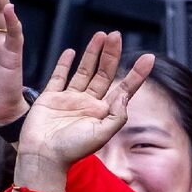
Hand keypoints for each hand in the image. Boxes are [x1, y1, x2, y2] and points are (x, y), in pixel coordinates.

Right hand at [18, 31, 154, 169]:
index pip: (124, 88)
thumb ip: (117, 115)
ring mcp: (70, 99)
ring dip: (93, 53)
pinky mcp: (51, 97)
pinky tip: (71, 51)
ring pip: (85, 71)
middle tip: (116, 35)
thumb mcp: (102, 134)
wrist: (42, 156)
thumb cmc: (71, 150)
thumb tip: (126, 95)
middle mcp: (88, 104)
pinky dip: (64, 63)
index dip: (137, 74)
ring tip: (101, 36)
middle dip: (111, 54)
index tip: (148, 58)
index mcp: (103, 113)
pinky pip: (59, 76)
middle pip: (104, 73)